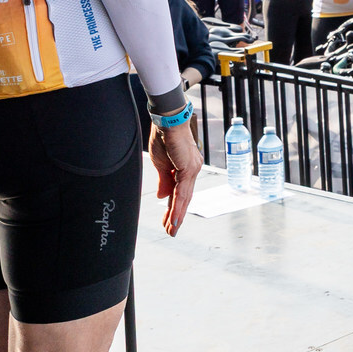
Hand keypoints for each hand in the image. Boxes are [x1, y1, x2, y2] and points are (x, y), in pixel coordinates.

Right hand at [150, 114, 201, 234]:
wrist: (166, 120)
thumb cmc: (163, 136)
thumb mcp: (160, 163)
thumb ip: (164, 181)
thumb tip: (163, 198)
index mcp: (185, 168)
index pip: (179, 192)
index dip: (174, 207)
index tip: (168, 220)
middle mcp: (192, 169)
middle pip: (184, 198)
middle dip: (177, 216)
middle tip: (171, 231)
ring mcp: (192, 169)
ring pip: (184, 198)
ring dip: (177, 216)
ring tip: (172, 230)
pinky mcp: (188, 168)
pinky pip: (182, 192)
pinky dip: (178, 206)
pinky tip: (174, 218)